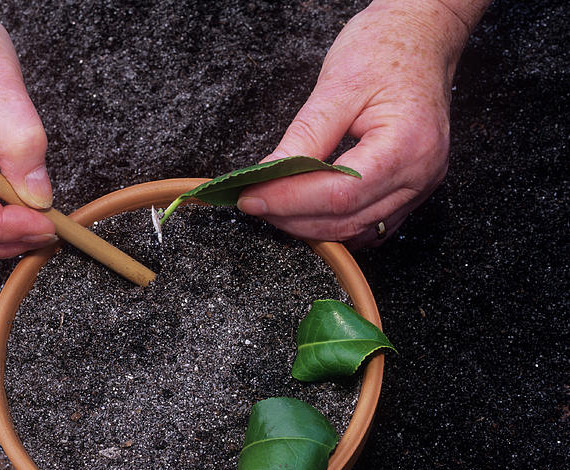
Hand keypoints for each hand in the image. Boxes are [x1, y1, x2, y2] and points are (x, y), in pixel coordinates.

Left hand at [237, 0, 483, 247]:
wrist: (421, 37)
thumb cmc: (383, 50)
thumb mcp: (336, 87)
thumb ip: (304, 138)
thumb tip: (266, 177)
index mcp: (407, 144)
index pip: (340, 192)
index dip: (290, 200)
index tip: (251, 197)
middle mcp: (421, 173)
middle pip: (346, 218)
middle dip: (293, 217)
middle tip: (254, 202)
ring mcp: (420, 187)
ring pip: (355, 229)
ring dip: (309, 226)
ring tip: (273, 205)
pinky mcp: (412, 191)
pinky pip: (369, 225)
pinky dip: (334, 224)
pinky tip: (305, 211)